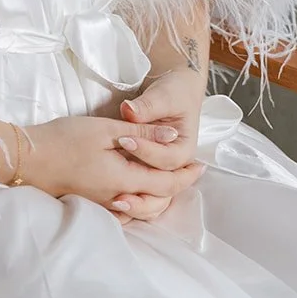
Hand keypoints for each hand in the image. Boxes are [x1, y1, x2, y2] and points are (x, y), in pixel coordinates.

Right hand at [22, 113, 202, 220]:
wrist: (26, 159)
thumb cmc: (64, 139)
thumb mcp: (105, 128)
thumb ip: (141, 133)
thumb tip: (171, 135)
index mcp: (123, 180)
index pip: (166, 184)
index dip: (186, 176)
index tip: (202, 165)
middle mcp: (116, 200)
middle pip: (157, 201)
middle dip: (177, 187)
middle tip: (191, 171)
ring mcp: (102, 206)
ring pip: (142, 209)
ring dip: (159, 195)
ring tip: (169, 178)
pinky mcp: (90, 205)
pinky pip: (124, 211)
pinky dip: (139, 202)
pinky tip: (138, 188)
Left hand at [110, 67, 207, 223]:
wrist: (175, 91)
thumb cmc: (174, 92)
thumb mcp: (164, 96)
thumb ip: (147, 106)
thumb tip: (129, 111)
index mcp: (184, 148)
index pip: (167, 158)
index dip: (146, 151)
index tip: (124, 141)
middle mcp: (175, 166)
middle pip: (163, 189)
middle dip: (141, 194)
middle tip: (118, 195)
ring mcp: (161, 172)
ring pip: (153, 199)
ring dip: (136, 204)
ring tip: (116, 203)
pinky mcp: (148, 172)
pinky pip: (141, 193)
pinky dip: (130, 202)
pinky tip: (112, 206)